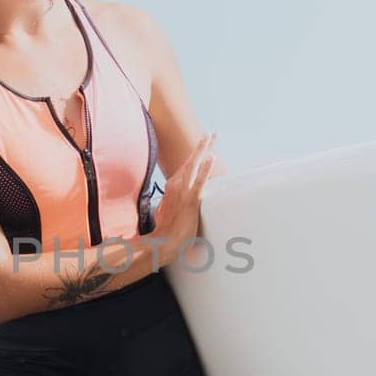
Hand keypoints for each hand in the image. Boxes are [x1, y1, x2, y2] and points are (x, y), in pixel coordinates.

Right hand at [151, 132, 217, 268]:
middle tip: (211, 134)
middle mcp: (175, 185)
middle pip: (190, 161)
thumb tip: (176, 201)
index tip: (203, 145)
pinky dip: (205, 168)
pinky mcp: (190, 200)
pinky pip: (199, 181)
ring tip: (212, 137)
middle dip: (201, 146)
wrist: (164, 242)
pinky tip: (211, 157)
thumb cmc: (166, 229)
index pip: (185, 166)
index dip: (194, 155)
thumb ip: (173, 202)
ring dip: (203, 149)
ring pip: (194, 165)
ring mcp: (182, 191)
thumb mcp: (168, 210)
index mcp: (172, 186)